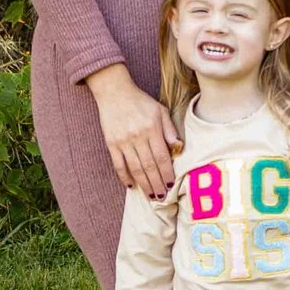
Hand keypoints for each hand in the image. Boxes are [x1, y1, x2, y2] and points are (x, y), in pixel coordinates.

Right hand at [88, 64, 177, 198]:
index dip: (167, 173)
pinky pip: (118, 164)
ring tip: (150, 196)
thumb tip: (178, 148)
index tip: (171, 185)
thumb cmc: (140, 102)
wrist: (114, 92)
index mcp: (152, 129)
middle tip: (161, 198)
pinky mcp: (111, 143)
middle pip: (149, 166)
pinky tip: (131, 185)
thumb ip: (170, 130)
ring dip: (143, 184)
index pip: (161, 157)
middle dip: (156, 184)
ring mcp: (123, 141)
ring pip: (135, 168)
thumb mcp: (160, 110)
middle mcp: (138, 137)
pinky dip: (124, 176)